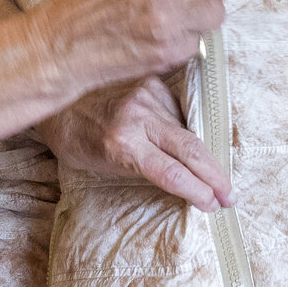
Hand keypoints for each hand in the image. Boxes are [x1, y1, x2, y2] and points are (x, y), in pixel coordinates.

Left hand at [38, 76, 232, 210]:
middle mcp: (138, 117)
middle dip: (215, 175)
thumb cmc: (78, 141)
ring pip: (188, 130)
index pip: (171, 173)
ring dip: (198, 155)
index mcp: (122, 144)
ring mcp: (148, 95)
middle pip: (192, 149)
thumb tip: (188, 183)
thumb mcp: (105, 166)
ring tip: (201, 172)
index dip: (198, 191)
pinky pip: (179, 111)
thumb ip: (145, 170)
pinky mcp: (153, 82)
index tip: (214, 205)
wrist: (58, 101)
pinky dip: (182, 129)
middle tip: (229, 195)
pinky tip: (174, 138)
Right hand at [40, 0, 236, 89]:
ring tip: (181, 21)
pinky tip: (165, 40)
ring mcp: (169, 22)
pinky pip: (199, 42)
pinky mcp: (169, 51)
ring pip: (217, 14)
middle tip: (197, 0)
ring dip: (204, 18)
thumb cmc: (94, 6)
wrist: (66, 44)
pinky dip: (187, 43)